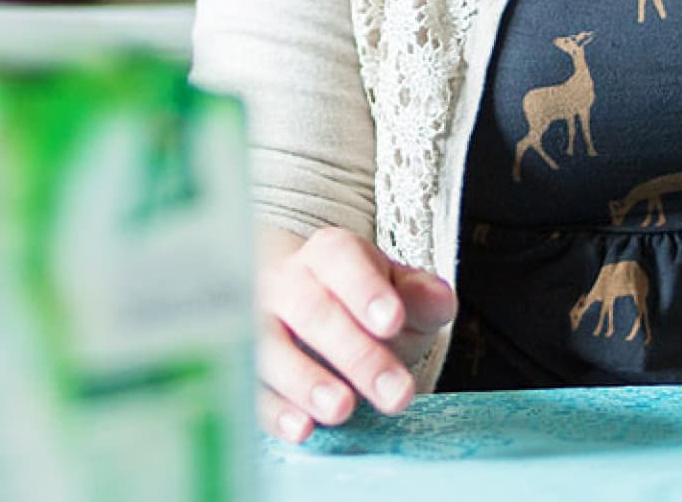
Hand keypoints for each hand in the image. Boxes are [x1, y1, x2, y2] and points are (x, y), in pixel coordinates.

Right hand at [255, 226, 456, 442]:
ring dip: (305, 380)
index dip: (365, 290)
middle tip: (395, 394)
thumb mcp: (401, 292)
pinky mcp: (243, 366)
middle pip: (312, 311)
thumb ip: (422, 295)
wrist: (310, 307)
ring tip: (342, 409)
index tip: (392, 321)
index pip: (341, 260)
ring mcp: (256, 323)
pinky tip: (301, 428)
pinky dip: (274, 410)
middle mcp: (285, 282)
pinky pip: (251, 386)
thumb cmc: (364, 303)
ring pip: (270, 347)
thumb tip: (439, 300)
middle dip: (356, 354)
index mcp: (329, 253)